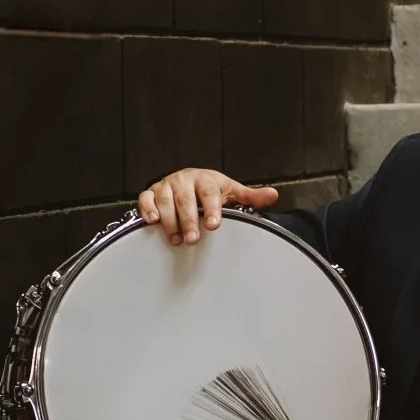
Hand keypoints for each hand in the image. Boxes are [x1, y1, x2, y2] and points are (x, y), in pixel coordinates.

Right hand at [136, 168, 277, 245]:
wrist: (188, 180)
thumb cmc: (210, 189)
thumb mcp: (231, 191)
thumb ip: (250, 196)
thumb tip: (273, 196)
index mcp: (205, 180)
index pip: (209, 194)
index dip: (212, 209)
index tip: (214, 225)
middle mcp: (184, 180)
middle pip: (185, 200)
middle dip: (189, 220)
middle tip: (193, 239)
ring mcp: (166, 186)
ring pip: (165, 201)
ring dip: (170, 221)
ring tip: (177, 240)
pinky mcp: (151, 193)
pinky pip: (145, 199)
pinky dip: (148, 209)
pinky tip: (153, 221)